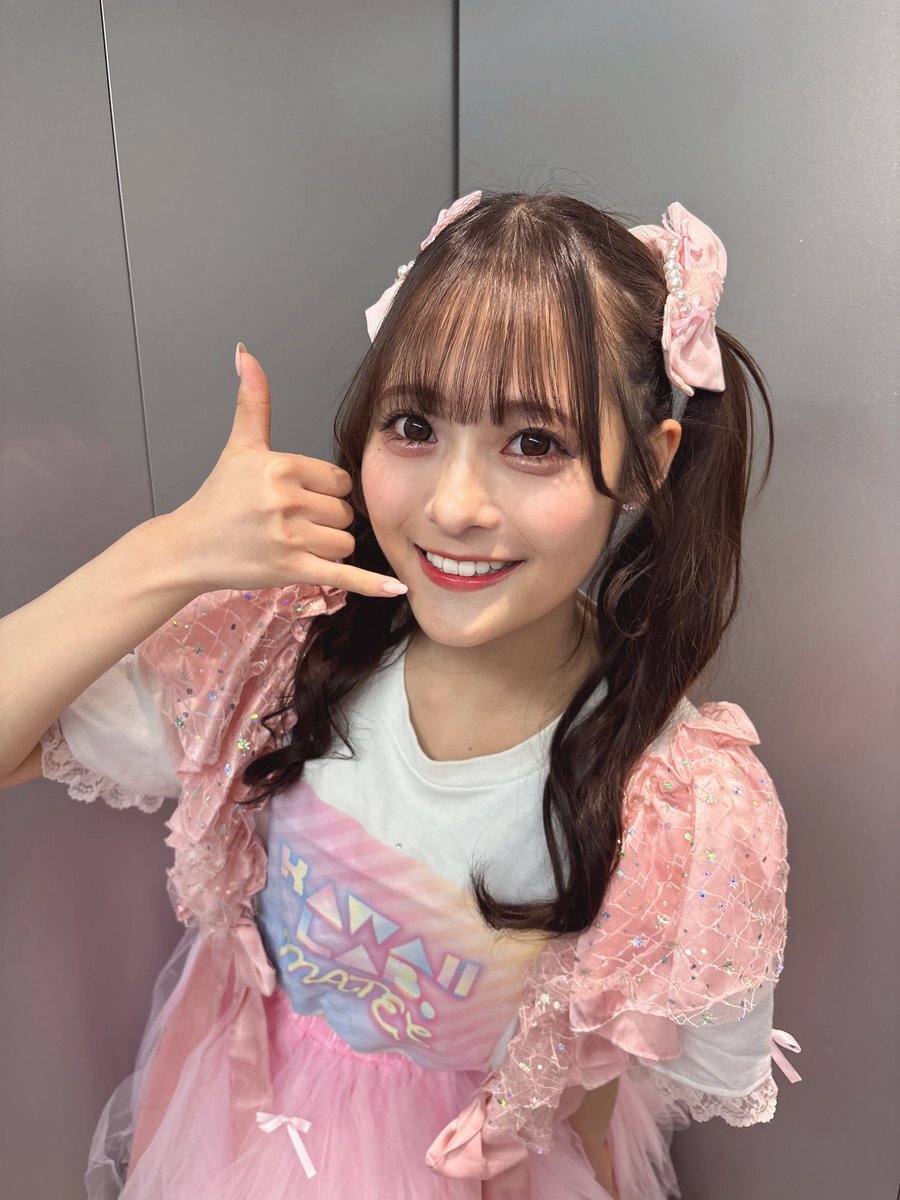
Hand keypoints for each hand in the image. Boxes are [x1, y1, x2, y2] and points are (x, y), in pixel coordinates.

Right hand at [168, 345, 405, 597]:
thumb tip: (245, 353)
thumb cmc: (218, 500)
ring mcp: (288, 536)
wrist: (188, 548)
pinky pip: (341, 575)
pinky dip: (370, 584)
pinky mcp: (290, 569)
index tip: (299, 498)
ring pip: (344, 542)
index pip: (340, 480)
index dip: (327, 492)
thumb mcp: (239, 447)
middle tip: (291, 524)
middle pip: (346, 512)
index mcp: (279, 466)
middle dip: (328, 521)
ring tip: (294, 544)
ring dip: (329, 548)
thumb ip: (253, 401)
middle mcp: (284, 499)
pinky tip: (398, 590)